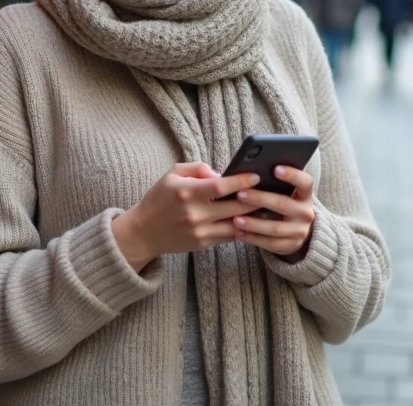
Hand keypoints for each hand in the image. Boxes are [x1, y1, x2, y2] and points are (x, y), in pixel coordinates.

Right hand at [111, 163, 259, 271]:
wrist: (143, 232)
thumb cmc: (159, 198)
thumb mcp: (172, 174)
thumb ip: (197, 168)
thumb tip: (221, 173)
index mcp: (187, 193)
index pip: (221, 186)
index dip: (241, 181)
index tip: (255, 176)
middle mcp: (195, 214)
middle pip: (235, 208)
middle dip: (255, 199)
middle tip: (269, 191)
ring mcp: (200, 232)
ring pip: (236, 225)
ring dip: (252, 217)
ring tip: (266, 207)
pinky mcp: (203, 244)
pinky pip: (229, 236)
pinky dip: (241, 228)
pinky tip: (251, 220)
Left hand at [231, 166, 315, 260]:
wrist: (297, 231)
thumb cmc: (284, 204)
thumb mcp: (286, 193)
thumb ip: (274, 184)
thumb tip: (248, 174)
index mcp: (305, 195)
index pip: (305, 182)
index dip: (292, 175)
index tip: (275, 168)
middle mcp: (305, 212)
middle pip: (283, 204)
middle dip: (260, 199)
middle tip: (240, 194)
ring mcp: (300, 231)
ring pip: (275, 228)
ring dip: (253, 224)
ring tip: (235, 219)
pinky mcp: (291, 246)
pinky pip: (270, 243)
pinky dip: (253, 238)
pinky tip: (238, 233)